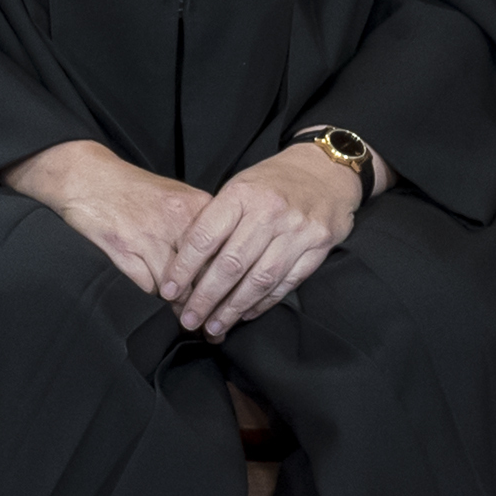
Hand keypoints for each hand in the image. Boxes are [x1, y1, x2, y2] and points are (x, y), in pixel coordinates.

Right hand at [6, 138, 215, 305]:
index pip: (226, 254)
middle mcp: (178, 222)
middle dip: (208, 303)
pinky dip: (154, 292)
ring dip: (181, 305)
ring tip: (185, 317)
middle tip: (212, 323)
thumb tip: (219, 264)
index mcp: (198, 206)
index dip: (229, 284)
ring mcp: (150, 236)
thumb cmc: (130, 189)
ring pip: (178, 287)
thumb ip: (201, 227)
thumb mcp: (177, 198)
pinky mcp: (125, 250)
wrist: (86, 176)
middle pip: (205, 274)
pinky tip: (156, 291)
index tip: (231, 302)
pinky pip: (149, 286)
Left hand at [164, 139, 366, 338]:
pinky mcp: (319, 247)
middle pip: (231, 264)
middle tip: (190, 319)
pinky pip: (287, 281)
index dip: (185, 268)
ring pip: (260, 279)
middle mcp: (270, 213)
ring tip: (215, 325)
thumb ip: (215, 219)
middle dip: (207, 297)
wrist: (326, 170)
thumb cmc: (272, 181)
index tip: (169, 290)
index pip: (205, 237)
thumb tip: (185, 261)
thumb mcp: (238, 186)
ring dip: (235, 307)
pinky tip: (246, 312)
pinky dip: (265, 301)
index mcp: (242, 195)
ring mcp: (298, 231)